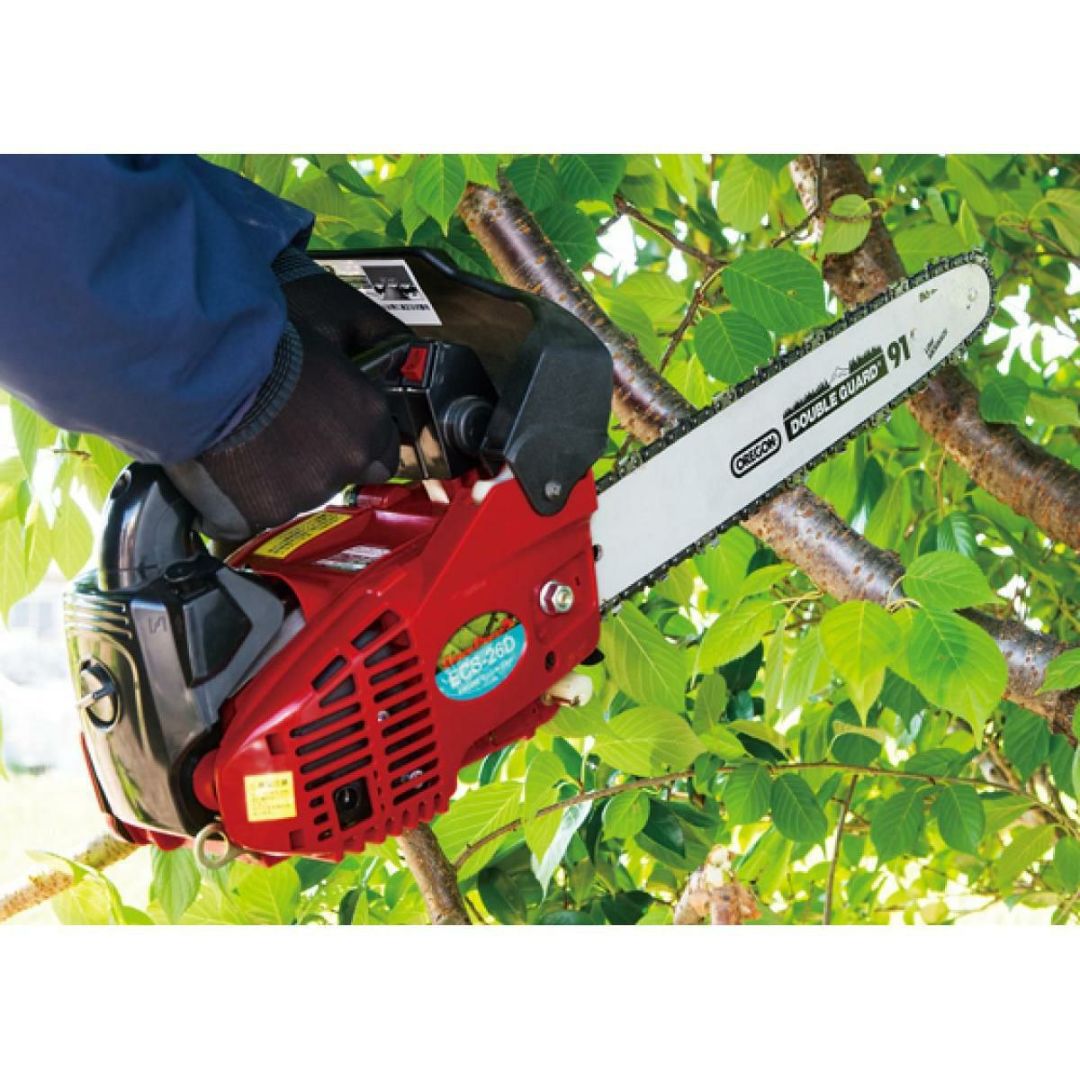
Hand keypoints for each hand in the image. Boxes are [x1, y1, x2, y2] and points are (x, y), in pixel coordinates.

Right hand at [164, 248, 406, 540]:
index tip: (331, 440)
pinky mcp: (268, 511)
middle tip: (279, 437)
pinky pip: (255, 514)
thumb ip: (346, 389)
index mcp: (371, 419)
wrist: (211, 361)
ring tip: (244, 445)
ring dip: (277, 479)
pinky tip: (221, 468)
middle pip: (338, 476)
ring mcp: (310, 489)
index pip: (383, 456)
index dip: (355, 448)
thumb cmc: (263, 340)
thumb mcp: (327, 348)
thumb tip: (346, 399)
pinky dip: (239, 500)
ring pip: (297, 496)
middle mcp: (350, 458)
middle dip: (315, 463)